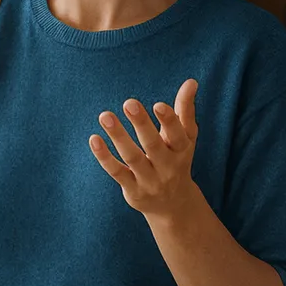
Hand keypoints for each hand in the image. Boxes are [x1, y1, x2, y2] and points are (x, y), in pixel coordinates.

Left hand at [89, 79, 199, 218]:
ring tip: (105, 115)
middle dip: (142, 124)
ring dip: (118, 136)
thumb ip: (185, 109)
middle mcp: (167, 167)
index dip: (169, 121)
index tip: (158, 104)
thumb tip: (191, 81)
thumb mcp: (186, 137)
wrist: (173, 204)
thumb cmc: (177, 159)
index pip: (177, 135)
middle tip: (129, 103)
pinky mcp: (132, 190)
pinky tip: (94, 139)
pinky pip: (117, 172)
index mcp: (182, 150)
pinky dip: (104, 157)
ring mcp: (149, 180)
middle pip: (153, 145)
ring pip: (132, 157)